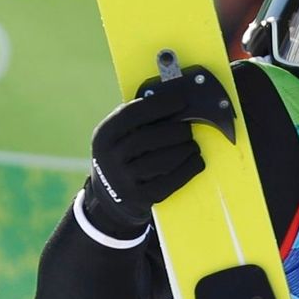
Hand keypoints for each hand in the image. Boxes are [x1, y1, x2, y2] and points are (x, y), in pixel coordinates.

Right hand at [86, 79, 204, 233]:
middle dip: (176, 130)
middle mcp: (110, 158)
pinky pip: (172, 180)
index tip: (180, 100)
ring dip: (185, 149)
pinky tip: (195, 160)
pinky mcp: (141, 198)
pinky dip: (189, 168)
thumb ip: (139, 120)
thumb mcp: (119, 137)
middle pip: (150, 138)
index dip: (158, 105)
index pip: (131, 114)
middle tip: (188, 127)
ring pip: (164, 160)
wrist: (110, 198)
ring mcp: (124, 181)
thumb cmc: (124, 156)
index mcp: (104, 136)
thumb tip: (174, 101)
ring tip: (192, 145)